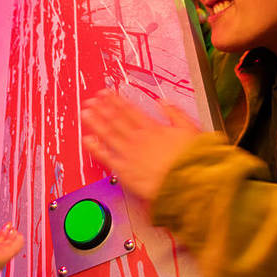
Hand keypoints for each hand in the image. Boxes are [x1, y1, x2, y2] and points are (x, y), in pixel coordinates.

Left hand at [81, 91, 201, 200]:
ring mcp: (130, 154)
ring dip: (96, 122)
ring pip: (108, 134)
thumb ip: (175, 113)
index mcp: (152, 128)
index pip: (129, 110)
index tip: (105, 94)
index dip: (115, 100)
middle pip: (115, 120)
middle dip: (102, 108)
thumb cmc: (191, 160)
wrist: (189, 183)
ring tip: (85, 113)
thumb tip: (164, 102)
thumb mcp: (190, 129)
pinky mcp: (125, 171)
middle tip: (91, 101)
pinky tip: (87, 140)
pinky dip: (95, 148)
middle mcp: (138, 139)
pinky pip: (107, 157)